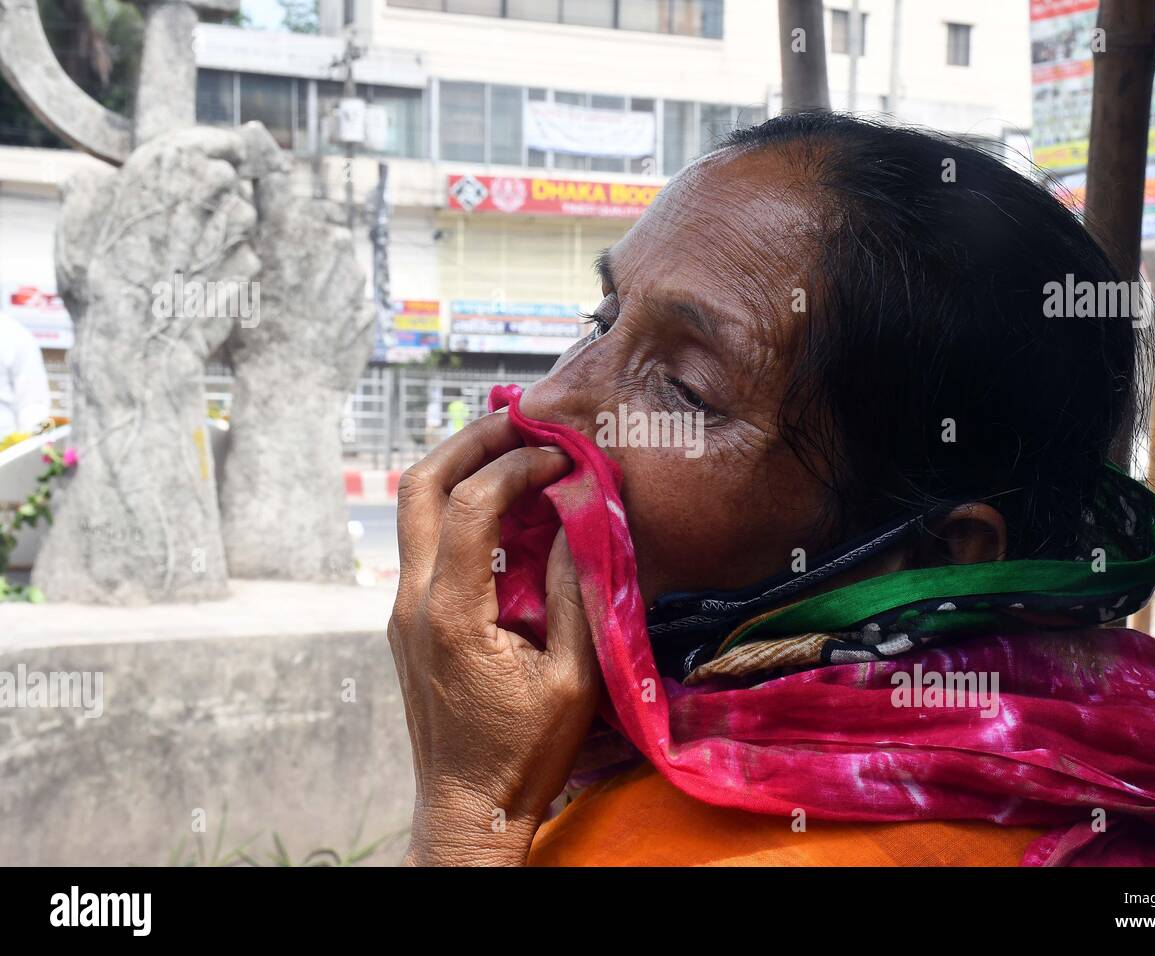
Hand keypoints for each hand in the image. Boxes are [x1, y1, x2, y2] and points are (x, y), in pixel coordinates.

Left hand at [388, 411, 601, 865]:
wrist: (466, 809)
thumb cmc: (524, 753)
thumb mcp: (572, 677)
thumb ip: (574, 590)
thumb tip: (577, 516)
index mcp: (451, 614)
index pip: (472, 505)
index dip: (517, 468)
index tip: (562, 460)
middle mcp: (413, 602)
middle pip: (419, 487)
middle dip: (469, 442)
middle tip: (521, 420)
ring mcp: (403, 610)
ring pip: (414, 510)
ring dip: (460, 469)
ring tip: (513, 450)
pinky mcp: (411, 621)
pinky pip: (426, 542)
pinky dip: (461, 507)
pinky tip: (505, 509)